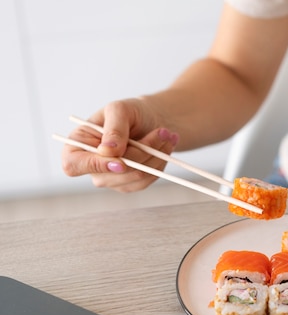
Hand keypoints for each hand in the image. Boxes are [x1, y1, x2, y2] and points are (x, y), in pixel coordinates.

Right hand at [61, 98, 178, 191]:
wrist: (152, 120)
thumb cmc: (130, 112)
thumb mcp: (120, 110)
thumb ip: (113, 129)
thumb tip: (107, 152)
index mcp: (78, 145)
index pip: (73, 165)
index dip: (95, 166)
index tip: (121, 161)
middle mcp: (91, 166)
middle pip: (114, 172)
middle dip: (143, 152)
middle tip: (163, 131)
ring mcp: (111, 178)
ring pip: (136, 176)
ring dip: (157, 155)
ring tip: (167, 134)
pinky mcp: (130, 184)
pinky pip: (148, 179)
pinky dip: (160, 161)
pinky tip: (165, 145)